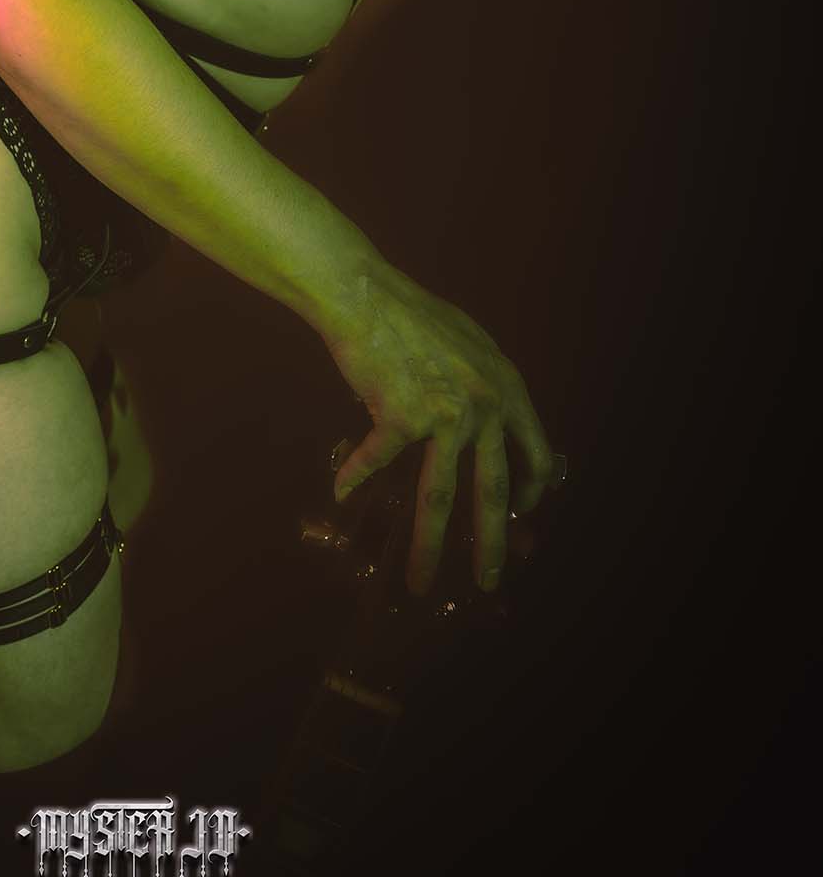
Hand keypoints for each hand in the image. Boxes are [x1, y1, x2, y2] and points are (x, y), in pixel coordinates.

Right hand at [322, 266, 556, 596]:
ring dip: (427, 547)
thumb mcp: (469, 343)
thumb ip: (485, 383)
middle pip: (491, 489)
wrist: (365, 295)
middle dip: (491, 544)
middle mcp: (482, 405)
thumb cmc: (411, 315)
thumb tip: (491, 424)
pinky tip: (342, 492)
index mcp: (505, 386)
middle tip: (489, 581)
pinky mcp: (400, 417)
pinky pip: (376, 462)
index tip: (519, 513)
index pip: (534, 452)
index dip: (528, 489)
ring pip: (438, 497)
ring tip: (418, 581)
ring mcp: (443, 414)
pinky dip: (355, 478)